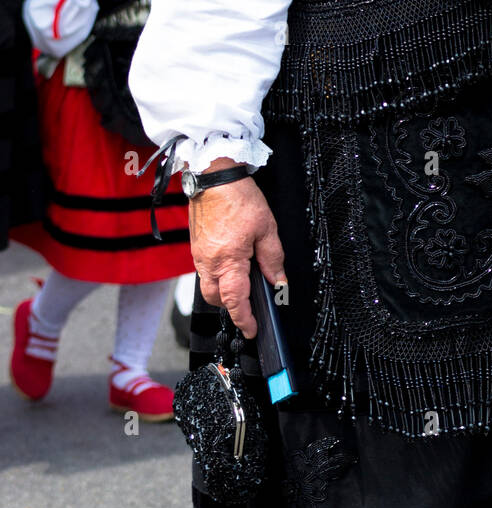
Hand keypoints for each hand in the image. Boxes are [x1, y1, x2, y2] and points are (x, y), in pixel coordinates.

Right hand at [188, 172, 286, 337]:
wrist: (213, 177)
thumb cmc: (238, 198)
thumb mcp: (266, 228)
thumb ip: (273, 259)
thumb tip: (278, 282)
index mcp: (228, 260)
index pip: (235, 301)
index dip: (244, 319)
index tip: (252, 330)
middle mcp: (209, 263)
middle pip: (217, 299)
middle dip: (232, 308)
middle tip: (249, 308)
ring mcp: (199, 256)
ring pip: (209, 287)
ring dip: (224, 292)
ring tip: (242, 284)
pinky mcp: (196, 247)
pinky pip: (205, 272)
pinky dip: (217, 276)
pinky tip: (231, 265)